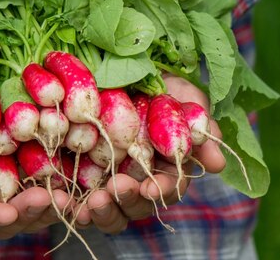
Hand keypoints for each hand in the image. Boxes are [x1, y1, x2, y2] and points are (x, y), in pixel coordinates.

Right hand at [0, 77, 68, 238]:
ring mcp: (16, 188)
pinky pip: (55, 189)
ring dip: (51, 207)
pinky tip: (85, 184)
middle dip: (26, 212)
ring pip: (35, 210)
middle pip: (8, 219)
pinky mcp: (40, 174)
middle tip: (45, 199)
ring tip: (68, 198)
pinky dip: (68, 189)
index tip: (6, 213)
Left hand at [74, 75, 224, 233]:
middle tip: (116, 188)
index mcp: (166, 167)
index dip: (161, 190)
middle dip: (127, 201)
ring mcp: (108, 182)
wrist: (118, 66)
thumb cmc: (159, 84)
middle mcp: (138, 181)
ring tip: (89, 203)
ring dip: (100, 212)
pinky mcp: (78, 178)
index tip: (151, 187)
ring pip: (107, 211)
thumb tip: (218, 164)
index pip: (168, 188)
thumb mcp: (184, 98)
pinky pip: (74, 202)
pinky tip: (61, 200)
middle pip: (136, 207)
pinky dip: (69, 206)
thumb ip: (201, 127)